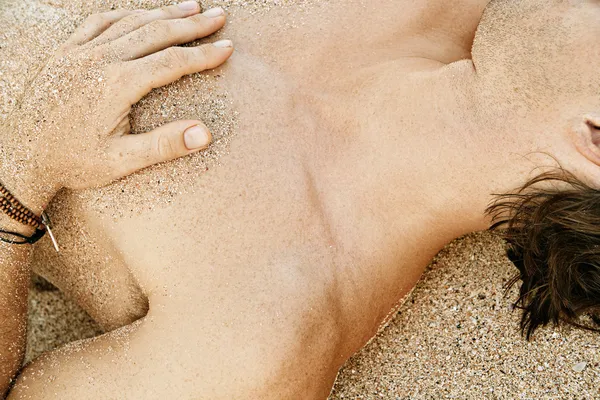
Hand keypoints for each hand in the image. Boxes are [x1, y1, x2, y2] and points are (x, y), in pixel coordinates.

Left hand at [0, 1, 232, 213]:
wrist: (18, 156)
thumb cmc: (71, 162)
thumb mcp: (120, 162)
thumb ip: (163, 145)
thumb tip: (205, 134)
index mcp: (116, 85)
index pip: (172, 62)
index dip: (204, 54)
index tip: (228, 47)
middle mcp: (99, 60)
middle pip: (156, 32)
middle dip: (192, 24)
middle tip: (219, 15)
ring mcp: (79, 52)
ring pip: (130, 21)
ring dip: (164, 12)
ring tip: (191, 6)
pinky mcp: (65, 52)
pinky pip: (99, 21)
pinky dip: (126, 13)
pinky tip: (141, 12)